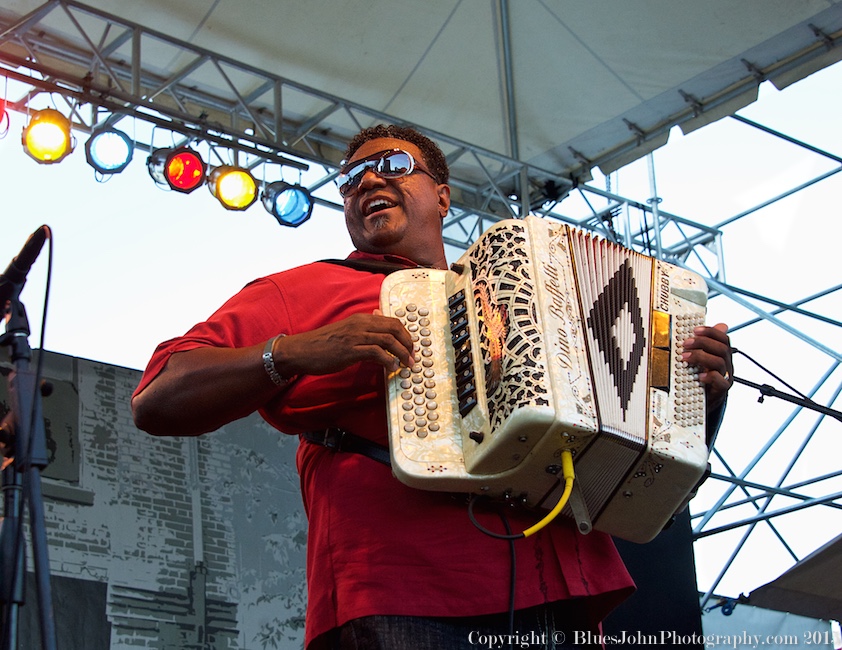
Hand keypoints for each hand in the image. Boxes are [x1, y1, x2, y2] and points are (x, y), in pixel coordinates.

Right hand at [278, 310, 414, 376]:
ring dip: (402, 353)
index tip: (410, 347)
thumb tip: (381, 334)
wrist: (303, 350)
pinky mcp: (350, 350)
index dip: (406, 334)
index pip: (392, 321)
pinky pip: (376, 352)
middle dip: (408, 343)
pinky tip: (391, 368)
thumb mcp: (347, 332)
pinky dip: (388, 360)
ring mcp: (355, 336)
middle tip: (412, 357)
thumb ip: (365, 331)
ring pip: (388, 339)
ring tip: (406, 364)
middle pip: (394, 328)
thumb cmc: (324, 344)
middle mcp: (361, 324)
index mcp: (362, 319)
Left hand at [682, 323, 732, 410]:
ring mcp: (725, 376)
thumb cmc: (703, 377)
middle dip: (703, 343)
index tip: (695, 330)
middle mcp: (725, 364)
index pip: (723, 339)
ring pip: (720, 362)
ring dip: (701, 357)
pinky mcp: (721, 389)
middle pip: (722, 349)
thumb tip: (711, 328)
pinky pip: (720, 381)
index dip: (711, 332)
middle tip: (686, 343)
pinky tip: (698, 375)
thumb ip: (704, 345)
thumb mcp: (702, 359)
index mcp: (722, 355)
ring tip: (685, 357)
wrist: (704, 400)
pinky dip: (709, 376)